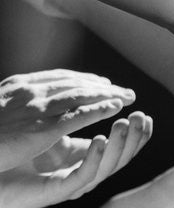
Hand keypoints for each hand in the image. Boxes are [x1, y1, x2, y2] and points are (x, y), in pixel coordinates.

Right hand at [0, 69, 133, 170]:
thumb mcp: (1, 112)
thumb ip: (19, 106)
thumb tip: (28, 107)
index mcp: (20, 86)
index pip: (59, 79)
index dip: (83, 80)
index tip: (102, 84)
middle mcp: (31, 91)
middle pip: (74, 83)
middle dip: (102, 86)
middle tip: (124, 90)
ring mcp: (37, 108)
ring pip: (79, 95)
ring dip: (106, 94)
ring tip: (127, 97)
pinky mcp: (43, 128)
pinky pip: (77, 115)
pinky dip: (98, 109)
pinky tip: (115, 108)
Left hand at [0, 110, 151, 207]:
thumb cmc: (17, 159)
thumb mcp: (48, 134)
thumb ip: (67, 121)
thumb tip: (85, 96)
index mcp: (85, 161)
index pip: (118, 148)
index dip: (133, 134)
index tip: (144, 113)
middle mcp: (85, 174)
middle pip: (119, 158)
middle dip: (133, 137)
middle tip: (141, 117)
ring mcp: (73, 184)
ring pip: (106, 166)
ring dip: (117, 144)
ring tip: (123, 124)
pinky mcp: (60, 191)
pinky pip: (83, 175)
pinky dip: (94, 158)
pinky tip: (100, 140)